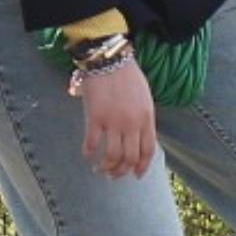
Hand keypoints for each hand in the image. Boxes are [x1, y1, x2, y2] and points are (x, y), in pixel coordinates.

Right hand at [70, 52, 155, 180]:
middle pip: (129, 158)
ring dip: (105, 167)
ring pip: (112, 156)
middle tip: (113, 175)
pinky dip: (89, 152)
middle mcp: (131, 124)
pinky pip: (92, 143)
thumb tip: (138, 139)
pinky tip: (87, 154)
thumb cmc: (128, 76)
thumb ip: (143, 119)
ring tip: (100, 168)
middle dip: (121, 171)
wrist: (109, 60)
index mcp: (146, 119)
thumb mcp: (144, 98)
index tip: (136, 175)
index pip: (148, 150)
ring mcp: (113, 122)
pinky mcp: (95, 117)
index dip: (142, 167)